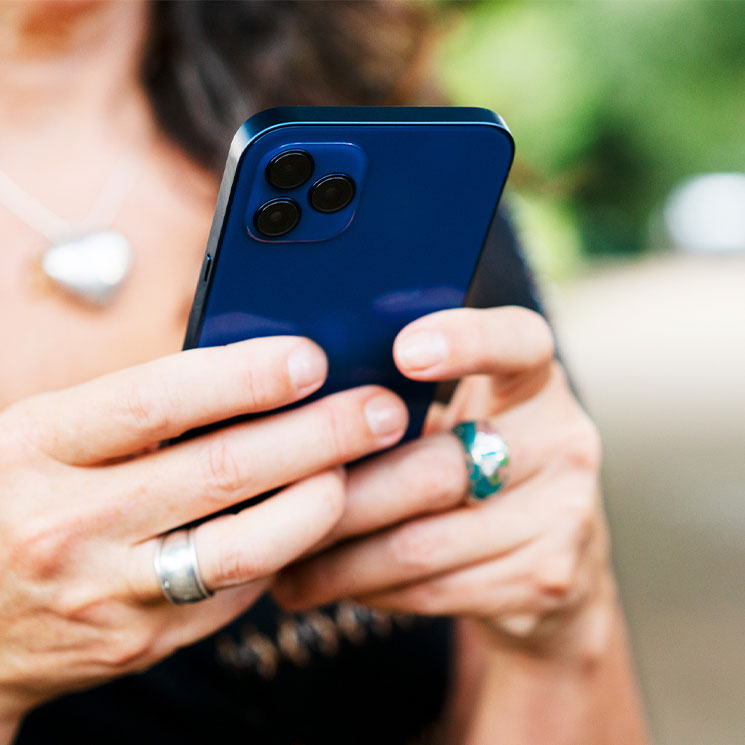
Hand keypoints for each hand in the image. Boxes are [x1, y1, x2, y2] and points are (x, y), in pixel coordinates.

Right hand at [0, 337, 407, 730]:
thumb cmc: (15, 496)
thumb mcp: (49, 434)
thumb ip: (139, 409)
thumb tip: (256, 376)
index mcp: (40, 447)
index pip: (156, 401)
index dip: (244, 378)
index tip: (311, 359)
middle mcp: (70, 523)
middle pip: (221, 473)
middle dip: (318, 436)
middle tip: (380, 410)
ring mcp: (109, 593)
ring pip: (243, 550)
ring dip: (318, 503)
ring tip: (361, 469)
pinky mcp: (142, 642)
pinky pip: (234, 594)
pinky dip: (283, 552)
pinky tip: (311, 519)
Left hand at [273, 307, 612, 659]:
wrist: (552, 558)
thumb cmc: (472, 463)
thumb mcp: (457, 416)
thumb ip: (404, 400)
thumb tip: (296, 400)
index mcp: (534, 381)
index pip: (518, 342)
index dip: (466, 341)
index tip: (403, 351)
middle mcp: (562, 439)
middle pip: (437, 467)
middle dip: (344, 493)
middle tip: (276, 501)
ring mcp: (563, 513)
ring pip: (421, 542)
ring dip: (337, 557)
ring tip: (277, 557)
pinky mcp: (545, 577)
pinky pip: (432, 588)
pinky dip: (367, 589)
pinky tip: (325, 584)